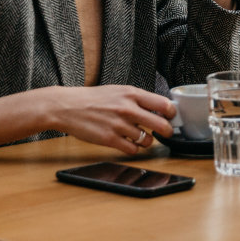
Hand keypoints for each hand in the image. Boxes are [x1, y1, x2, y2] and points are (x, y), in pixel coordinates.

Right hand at [44, 84, 175, 154]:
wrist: (67, 106)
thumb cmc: (92, 99)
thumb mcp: (117, 91)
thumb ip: (137, 98)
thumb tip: (158, 107)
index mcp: (131, 94)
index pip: (163, 104)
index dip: (171, 113)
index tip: (172, 117)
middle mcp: (127, 109)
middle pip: (160, 124)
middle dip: (166, 131)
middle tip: (165, 133)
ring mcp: (119, 125)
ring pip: (147, 140)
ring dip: (148, 141)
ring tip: (143, 138)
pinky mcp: (110, 139)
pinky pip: (132, 149)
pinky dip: (134, 149)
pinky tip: (130, 144)